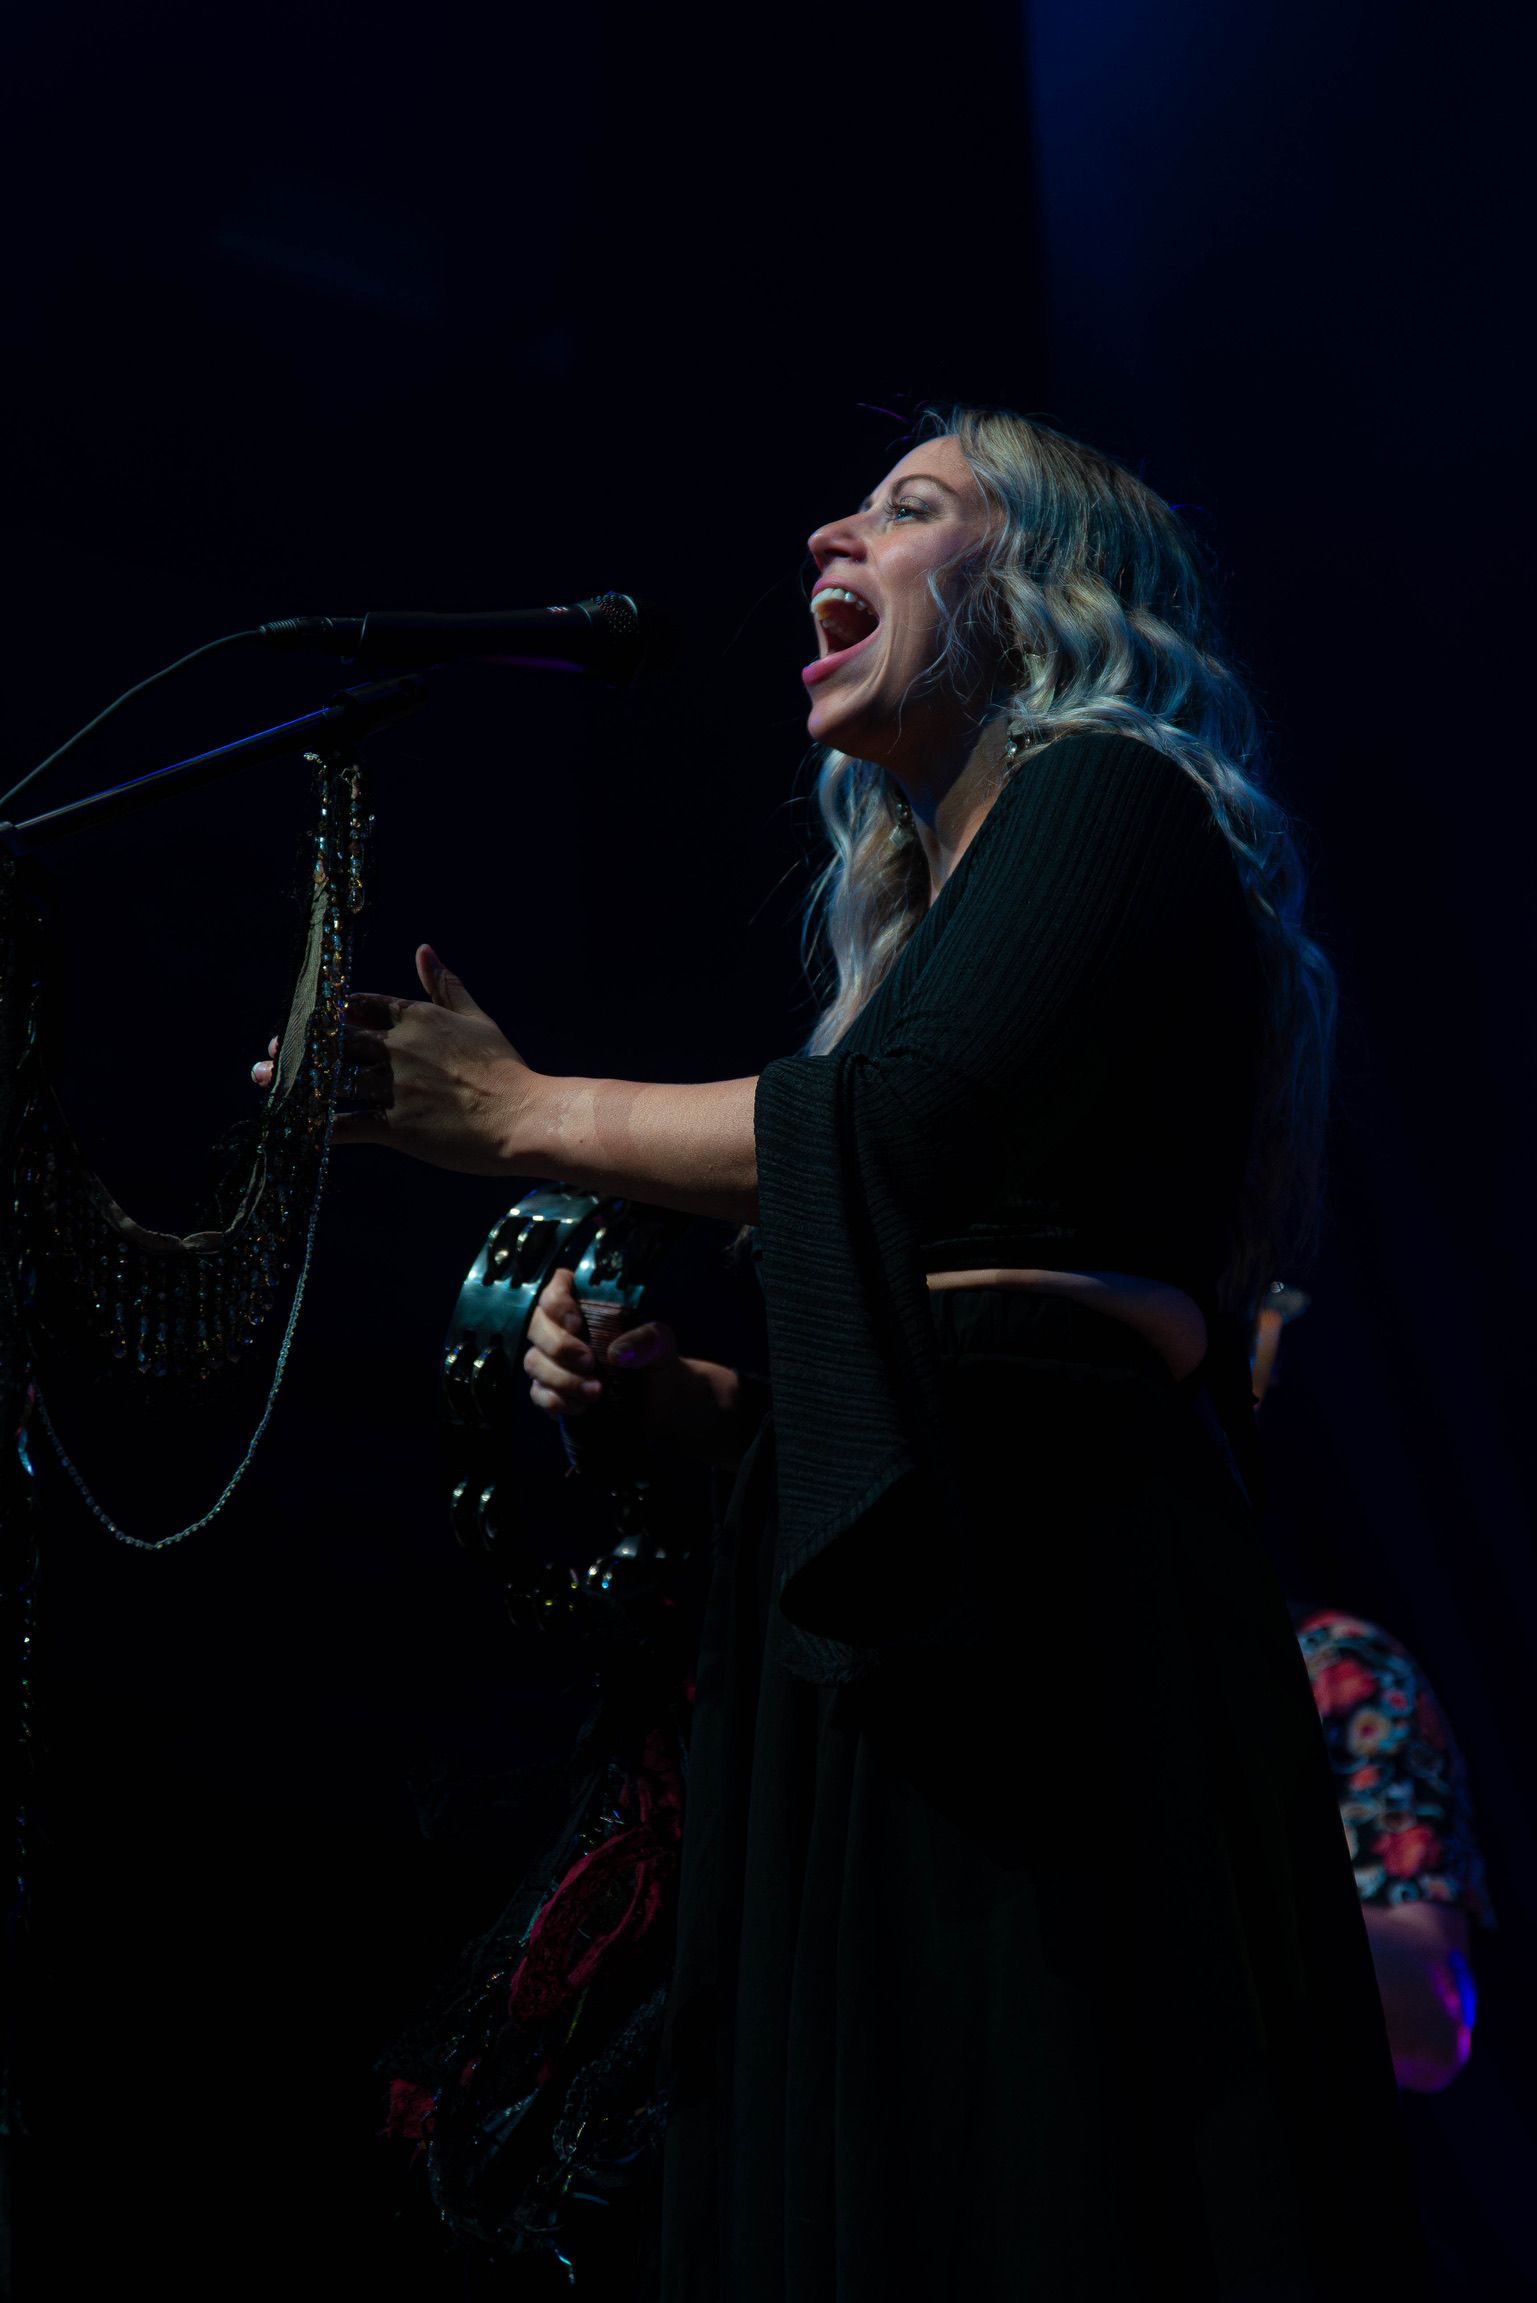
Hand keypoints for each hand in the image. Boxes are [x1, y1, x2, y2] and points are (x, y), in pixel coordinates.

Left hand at [254, 944, 536, 1174]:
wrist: (522, 1116)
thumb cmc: (503, 1069)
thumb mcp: (475, 1019)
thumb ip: (445, 986)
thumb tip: (424, 949)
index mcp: (416, 1018)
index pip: (357, 1005)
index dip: (329, 1011)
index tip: (309, 1019)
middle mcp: (399, 1047)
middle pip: (334, 1039)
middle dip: (299, 1044)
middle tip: (270, 1052)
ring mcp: (395, 1085)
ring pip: (331, 1080)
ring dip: (293, 1081)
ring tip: (265, 1083)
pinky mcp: (396, 1125)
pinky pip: (346, 1124)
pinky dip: (317, 1126)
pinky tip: (295, 1127)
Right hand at [524, 1266, 678, 1423]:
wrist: (658, 1401)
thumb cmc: (653, 1361)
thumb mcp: (661, 1345)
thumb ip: (649, 1339)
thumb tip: (618, 1351)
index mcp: (584, 1305)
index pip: (555, 1289)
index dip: (556, 1302)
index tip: (577, 1322)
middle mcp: (561, 1329)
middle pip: (535, 1325)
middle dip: (558, 1345)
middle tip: (589, 1362)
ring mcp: (552, 1360)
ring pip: (534, 1361)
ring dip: (561, 1378)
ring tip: (596, 1392)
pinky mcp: (550, 1390)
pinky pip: (538, 1393)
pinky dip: (557, 1401)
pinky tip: (582, 1407)